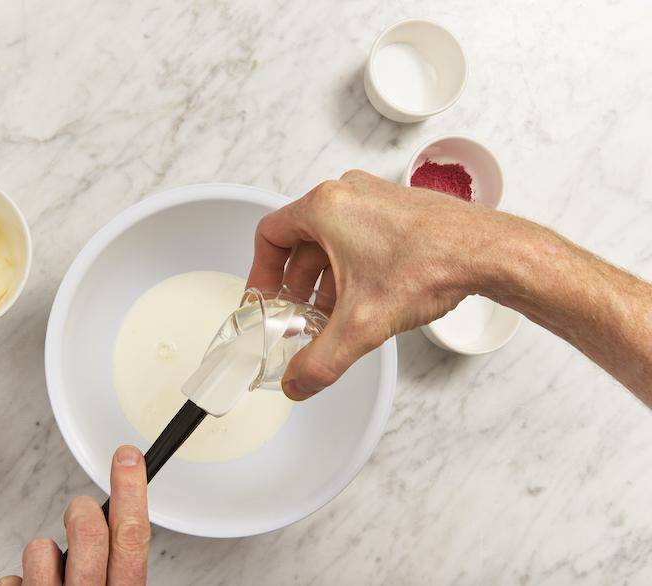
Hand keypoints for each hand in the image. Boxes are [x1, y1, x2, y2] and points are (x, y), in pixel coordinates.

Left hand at [0, 445, 150, 585]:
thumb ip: (111, 565)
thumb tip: (103, 521)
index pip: (132, 536)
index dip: (131, 490)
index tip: (127, 456)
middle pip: (90, 532)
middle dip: (81, 510)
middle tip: (77, 515)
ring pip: (41, 549)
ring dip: (42, 553)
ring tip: (46, 573)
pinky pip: (11, 580)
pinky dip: (19, 583)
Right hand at [248, 170, 517, 398]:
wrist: (488, 253)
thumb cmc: (429, 266)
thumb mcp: (361, 324)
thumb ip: (320, 360)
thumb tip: (297, 383)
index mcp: (325, 208)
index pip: (270, 234)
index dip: (261, 272)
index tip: (266, 296)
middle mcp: (347, 194)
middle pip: (301, 240)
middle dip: (297, 283)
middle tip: (298, 314)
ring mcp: (375, 198)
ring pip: (332, 240)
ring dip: (326, 278)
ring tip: (332, 314)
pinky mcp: (399, 209)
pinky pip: (360, 236)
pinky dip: (353, 267)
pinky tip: (366, 299)